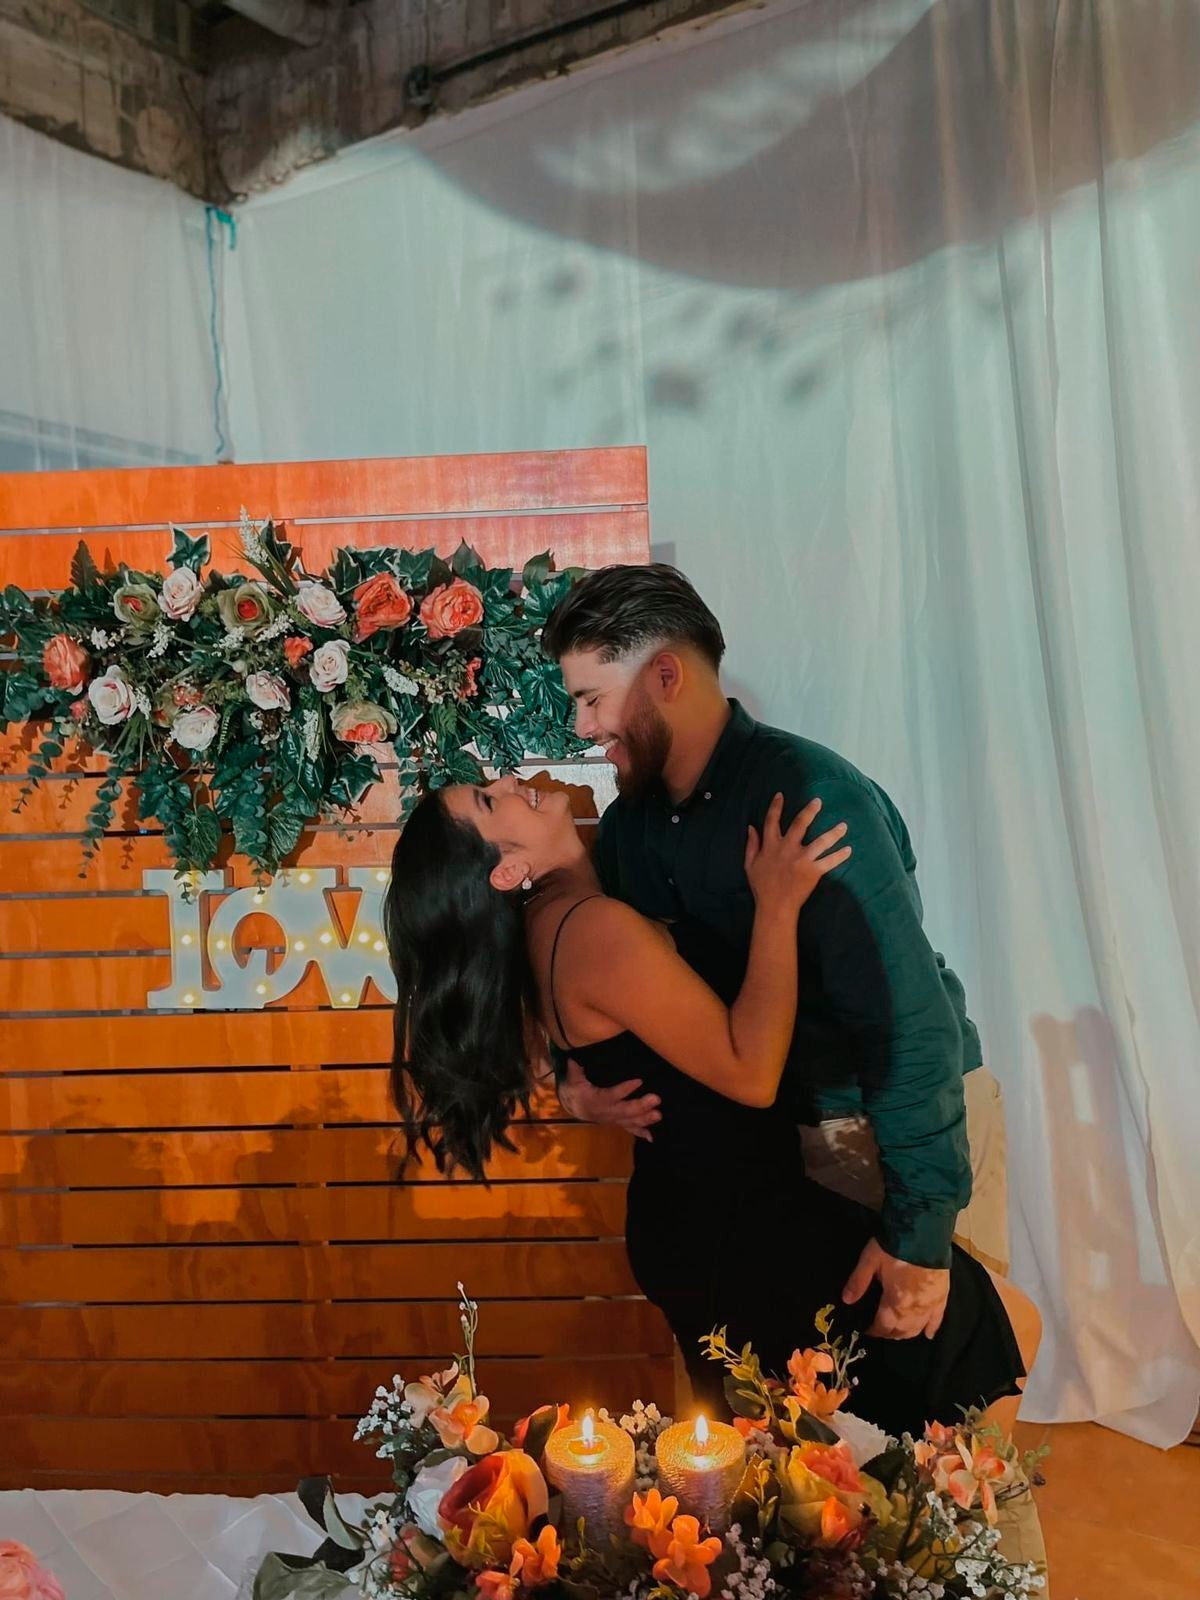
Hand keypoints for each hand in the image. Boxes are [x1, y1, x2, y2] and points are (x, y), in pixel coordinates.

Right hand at [557, 1058, 661, 1141]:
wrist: (576, 1107)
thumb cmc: (576, 1090)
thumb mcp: (572, 1080)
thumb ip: (575, 1071)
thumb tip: (572, 1060)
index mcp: (596, 1100)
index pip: (612, 1095)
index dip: (625, 1089)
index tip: (639, 1081)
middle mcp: (606, 1112)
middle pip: (625, 1111)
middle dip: (641, 1106)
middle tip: (656, 1099)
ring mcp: (613, 1119)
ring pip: (630, 1121)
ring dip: (645, 1119)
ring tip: (658, 1115)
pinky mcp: (618, 1122)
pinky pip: (629, 1129)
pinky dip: (640, 1132)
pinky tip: (651, 1137)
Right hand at [744, 795, 850, 918]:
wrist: (775, 906)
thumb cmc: (762, 887)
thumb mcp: (750, 864)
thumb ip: (751, 845)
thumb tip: (751, 827)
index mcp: (771, 845)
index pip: (772, 821)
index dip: (776, 807)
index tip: (780, 795)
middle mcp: (788, 848)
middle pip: (800, 824)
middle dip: (810, 811)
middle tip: (818, 801)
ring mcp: (802, 859)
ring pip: (821, 841)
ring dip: (834, 833)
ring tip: (844, 825)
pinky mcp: (814, 871)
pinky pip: (830, 861)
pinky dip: (840, 856)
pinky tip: (849, 850)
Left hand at [842, 1238, 949, 1338]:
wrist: (924, 1232)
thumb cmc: (895, 1247)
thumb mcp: (870, 1260)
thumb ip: (858, 1281)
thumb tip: (846, 1300)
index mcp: (896, 1303)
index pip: (884, 1327)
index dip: (874, 1331)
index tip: (866, 1330)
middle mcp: (915, 1310)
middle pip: (902, 1331)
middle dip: (889, 1333)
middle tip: (880, 1328)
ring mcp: (931, 1304)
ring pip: (918, 1328)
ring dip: (907, 1333)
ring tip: (898, 1331)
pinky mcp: (942, 1296)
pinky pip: (938, 1319)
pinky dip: (932, 1328)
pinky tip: (928, 1334)